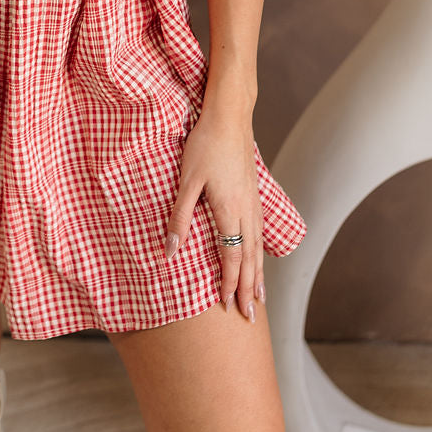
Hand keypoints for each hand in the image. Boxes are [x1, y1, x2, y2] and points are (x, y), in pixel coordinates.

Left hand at [165, 107, 264, 320]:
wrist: (230, 116)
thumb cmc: (204, 145)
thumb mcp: (186, 181)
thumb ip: (179, 217)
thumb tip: (170, 251)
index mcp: (230, 211)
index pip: (232, 257)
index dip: (229, 283)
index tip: (227, 305)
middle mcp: (247, 212)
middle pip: (250, 259)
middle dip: (249, 288)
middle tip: (250, 315)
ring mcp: (253, 202)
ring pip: (259, 247)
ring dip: (259, 274)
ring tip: (261, 296)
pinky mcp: (254, 192)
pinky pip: (260, 232)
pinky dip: (261, 252)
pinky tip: (260, 255)